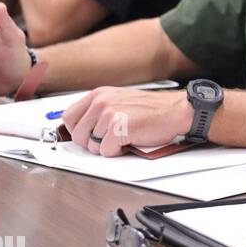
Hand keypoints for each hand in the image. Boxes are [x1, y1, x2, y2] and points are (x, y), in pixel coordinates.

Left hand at [61, 87, 193, 156]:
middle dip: (92, 143)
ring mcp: (109, 114)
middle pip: (77, 135)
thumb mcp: (120, 100)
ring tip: (124, 137)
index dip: (77, 131)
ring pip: (92, 146)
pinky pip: (106, 151)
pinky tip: (130, 141)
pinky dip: (118, 152)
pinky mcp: (118, 128)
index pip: (69, 117)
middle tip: (110, 140)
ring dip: (108, 148)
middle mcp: (101, 102)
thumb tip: (81, 128)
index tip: (87, 135)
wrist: (176, 110)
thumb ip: (99, 110)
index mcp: (99, 94)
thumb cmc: (153, 109)